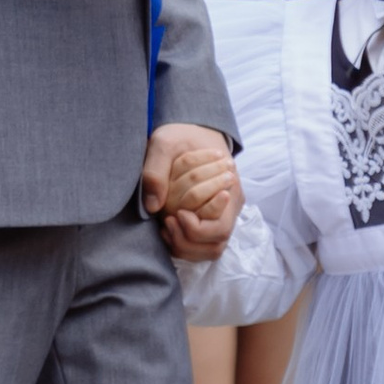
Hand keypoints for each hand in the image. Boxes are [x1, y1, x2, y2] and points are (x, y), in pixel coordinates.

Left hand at [142, 120, 241, 257]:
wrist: (193, 133)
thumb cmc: (180, 137)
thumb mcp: (165, 142)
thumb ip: (156, 170)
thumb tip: (154, 206)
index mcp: (229, 189)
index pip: (220, 227)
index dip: (196, 228)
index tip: (177, 214)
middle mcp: (229, 207)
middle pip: (217, 243)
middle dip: (188, 237)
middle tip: (168, 220)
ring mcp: (221, 216)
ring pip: (211, 250)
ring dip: (185, 245)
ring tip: (167, 225)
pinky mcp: (208, 222)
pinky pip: (201, 248)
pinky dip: (183, 245)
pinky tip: (167, 229)